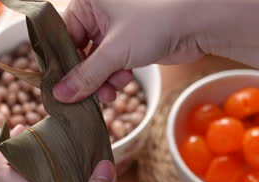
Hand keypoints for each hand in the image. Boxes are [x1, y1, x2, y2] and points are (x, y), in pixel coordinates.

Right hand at [54, 0, 258, 103]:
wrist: (199, 24)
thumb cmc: (156, 23)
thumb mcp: (114, 51)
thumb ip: (85, 75)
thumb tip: (59, 95)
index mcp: (88, 2)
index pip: (63, 36)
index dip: (63, 63)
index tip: (60, 86)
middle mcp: (98, 12)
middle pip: (79, 51)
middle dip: (87, 76)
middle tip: (88, 96)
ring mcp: (114, 28)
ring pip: (96, 61)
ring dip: (102, 80)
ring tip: (112, 90)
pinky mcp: (128, 42)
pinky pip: (111, 64)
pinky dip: (115, 75)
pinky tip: (125, 79)